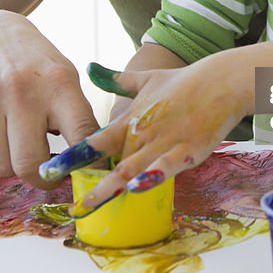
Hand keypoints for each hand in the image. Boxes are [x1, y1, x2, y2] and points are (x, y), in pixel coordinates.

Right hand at [0, 11, 98, 185]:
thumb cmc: (37, 62)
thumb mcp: (65, 79)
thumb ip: (75, 116)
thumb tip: (87, 162)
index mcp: (59, 84)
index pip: (80, 136)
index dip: (87, 165)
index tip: (89, 176)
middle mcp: (23, 93)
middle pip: (30, 165)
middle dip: (42, 179)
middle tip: (49, 174)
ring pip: (0, 166)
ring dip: (13, 166)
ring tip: (22, 149)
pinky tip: (3, 139)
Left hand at [41, 55, 246, 214]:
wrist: (221, 80)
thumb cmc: (184, 82)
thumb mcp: (146, 79)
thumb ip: (117, 80)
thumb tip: (91, 67)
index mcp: (130, 120)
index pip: (95, 141)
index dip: (73, 157)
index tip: (51, 170)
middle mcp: (142, 132)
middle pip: (110, 163)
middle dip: (90, 185)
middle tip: (68, 205)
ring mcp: (165, 142)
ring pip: (132, 168)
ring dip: (109, 187)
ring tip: (90, 204)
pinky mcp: (188, 150)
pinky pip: (167, 166)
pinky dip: (150, 176)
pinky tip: (137, 187)